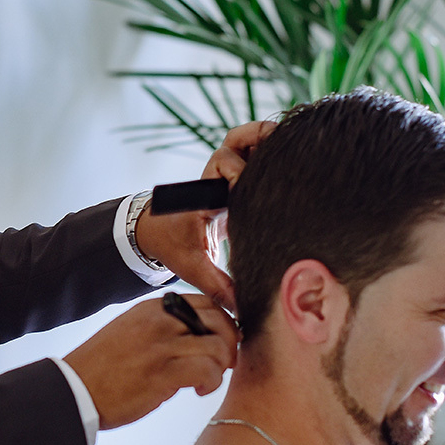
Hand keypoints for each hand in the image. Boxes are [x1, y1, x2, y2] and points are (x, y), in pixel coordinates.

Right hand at [63, 295, 238, 430]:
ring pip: (218, 346)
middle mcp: (160, 321)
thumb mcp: (130, 331)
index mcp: (152, 308)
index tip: (221, 341)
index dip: (223, 322)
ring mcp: (161, 346)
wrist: (75, 388)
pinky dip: (212, 382)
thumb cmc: (102, 368)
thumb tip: (195, 337)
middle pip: (219, 319)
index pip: (205, 302)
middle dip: (230, 342)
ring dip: (221, 367)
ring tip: (206, 380)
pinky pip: (207, 370)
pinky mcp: (163, 373)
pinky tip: (198, 391)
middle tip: (223, 363)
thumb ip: (160, 327)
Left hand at [134, 120, 274, 310]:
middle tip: (280, 153)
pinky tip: (286, 142)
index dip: (240, 178)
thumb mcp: (193, 268)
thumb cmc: (174, 247)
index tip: (252, 189)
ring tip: (287, 137)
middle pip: (234, 146)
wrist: (157, 231)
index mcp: (206, 198)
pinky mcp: (228, 169)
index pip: (225, 178)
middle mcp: (213, 178)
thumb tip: (242, 310)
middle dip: (258, 146)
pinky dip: (262, 137)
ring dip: (261, 134)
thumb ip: (218, 287)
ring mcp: (220, 170)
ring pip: (240, 137)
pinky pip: (245, 143)